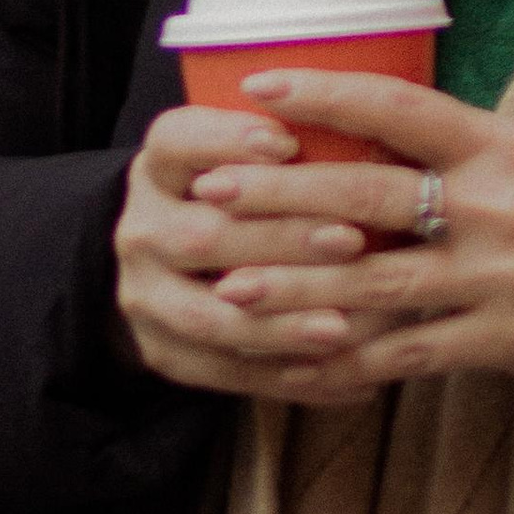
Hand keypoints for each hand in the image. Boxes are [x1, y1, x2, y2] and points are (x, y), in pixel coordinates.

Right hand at [115, 105, 396, 398]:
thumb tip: (374, 134)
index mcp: (157, 167)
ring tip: (343, 327)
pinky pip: (224, 372)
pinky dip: (287, 376)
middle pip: (201, 236)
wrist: (173, 267)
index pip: (174, 141)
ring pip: (208, 317)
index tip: (288, 142)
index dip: (227, 139)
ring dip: (280, 324)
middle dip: (279, 239)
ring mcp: (144, 297)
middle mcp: (139, 229)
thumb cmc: (240, 197)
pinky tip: (347, 379)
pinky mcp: (163, 353)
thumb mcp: (244, 160)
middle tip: (350, 239)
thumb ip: (289, 151)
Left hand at [202, 69, 513, 395]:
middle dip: (282, 196)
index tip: (258, 88)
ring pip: (376, 282)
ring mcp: (500, 277)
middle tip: (213, 191)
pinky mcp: (504, 341)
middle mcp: (498, 205)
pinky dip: (348, 358)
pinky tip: (298, 361)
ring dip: (295, 287)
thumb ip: (448, 149)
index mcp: (499, 146)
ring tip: (230, 286)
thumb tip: (352, 124)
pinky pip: (408, 352)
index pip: (399, 108)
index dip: (325, 95)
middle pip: (370, 197)